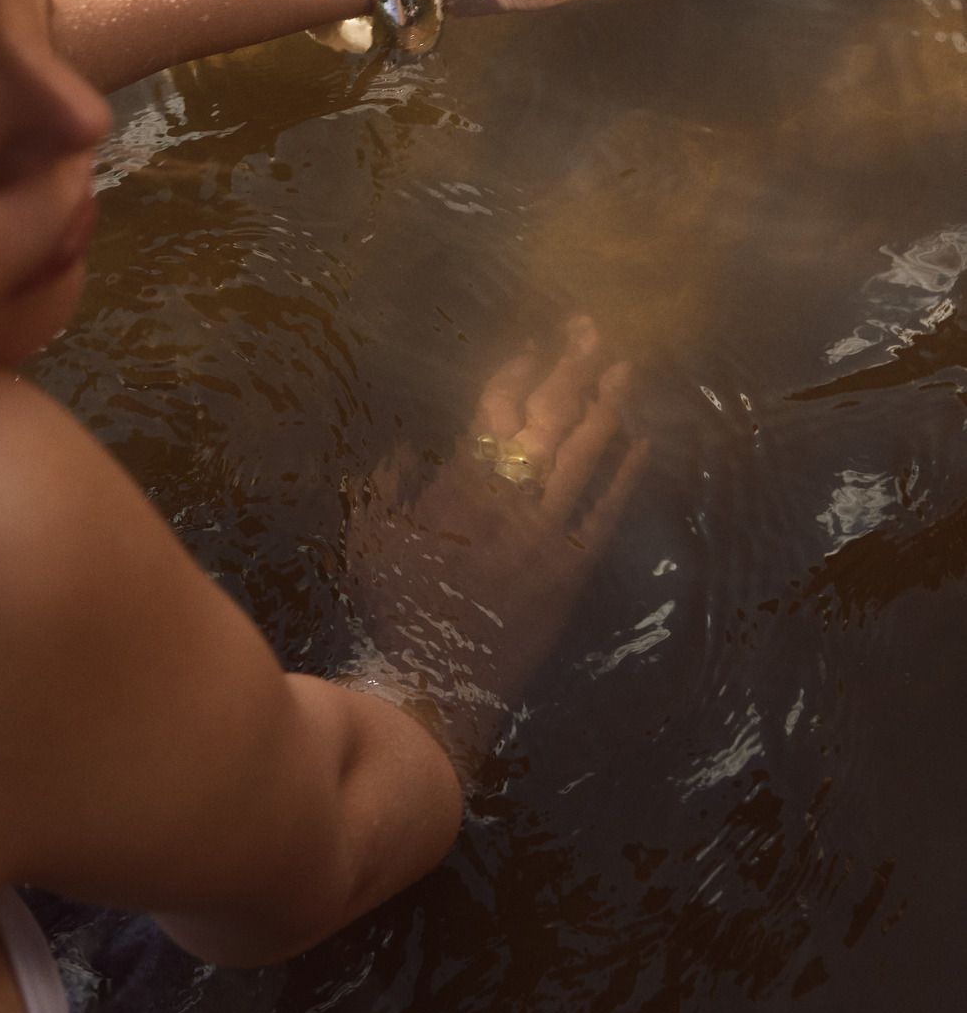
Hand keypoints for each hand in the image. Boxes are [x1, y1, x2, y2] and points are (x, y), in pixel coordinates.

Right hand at [342, 319, 647, 772]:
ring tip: (625, 368)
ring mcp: (544, 533)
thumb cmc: (398, 613)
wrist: (436, 683)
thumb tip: (407, 449)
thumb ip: (386, 489)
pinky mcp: (571, 568)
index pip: (496, 409)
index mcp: (457, 486)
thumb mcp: (371, 543)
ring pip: (583, 454)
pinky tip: (641, 441)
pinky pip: (606, 510)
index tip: (538, 342)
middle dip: (572, 368)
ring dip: (607, 406)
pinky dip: (624, 473)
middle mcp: (507, 500)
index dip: (520, 370)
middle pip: (548, 417)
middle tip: (593, 329)